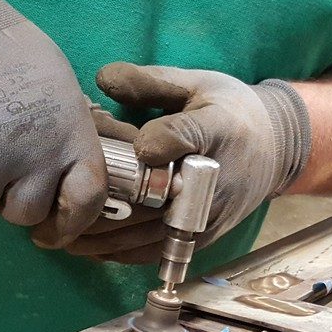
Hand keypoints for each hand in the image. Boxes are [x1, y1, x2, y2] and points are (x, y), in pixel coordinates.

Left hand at [67, 62, 311, 262]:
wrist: (275, 150)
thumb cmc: (228, 112)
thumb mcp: (197, 85)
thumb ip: (150, 83)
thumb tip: (100, 78)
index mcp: (215, 129)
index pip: (182, 135)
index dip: (153, 141)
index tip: (128, 141)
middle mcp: (212, 178)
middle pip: (150, 199)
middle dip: (100, 205)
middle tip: (57, 206)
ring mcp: (207, 215)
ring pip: (146, 234)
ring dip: (100, 239)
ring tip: (60, 233)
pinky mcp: (202, 238)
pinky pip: (156, 252)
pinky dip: (120, 254)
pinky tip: (90, 248)